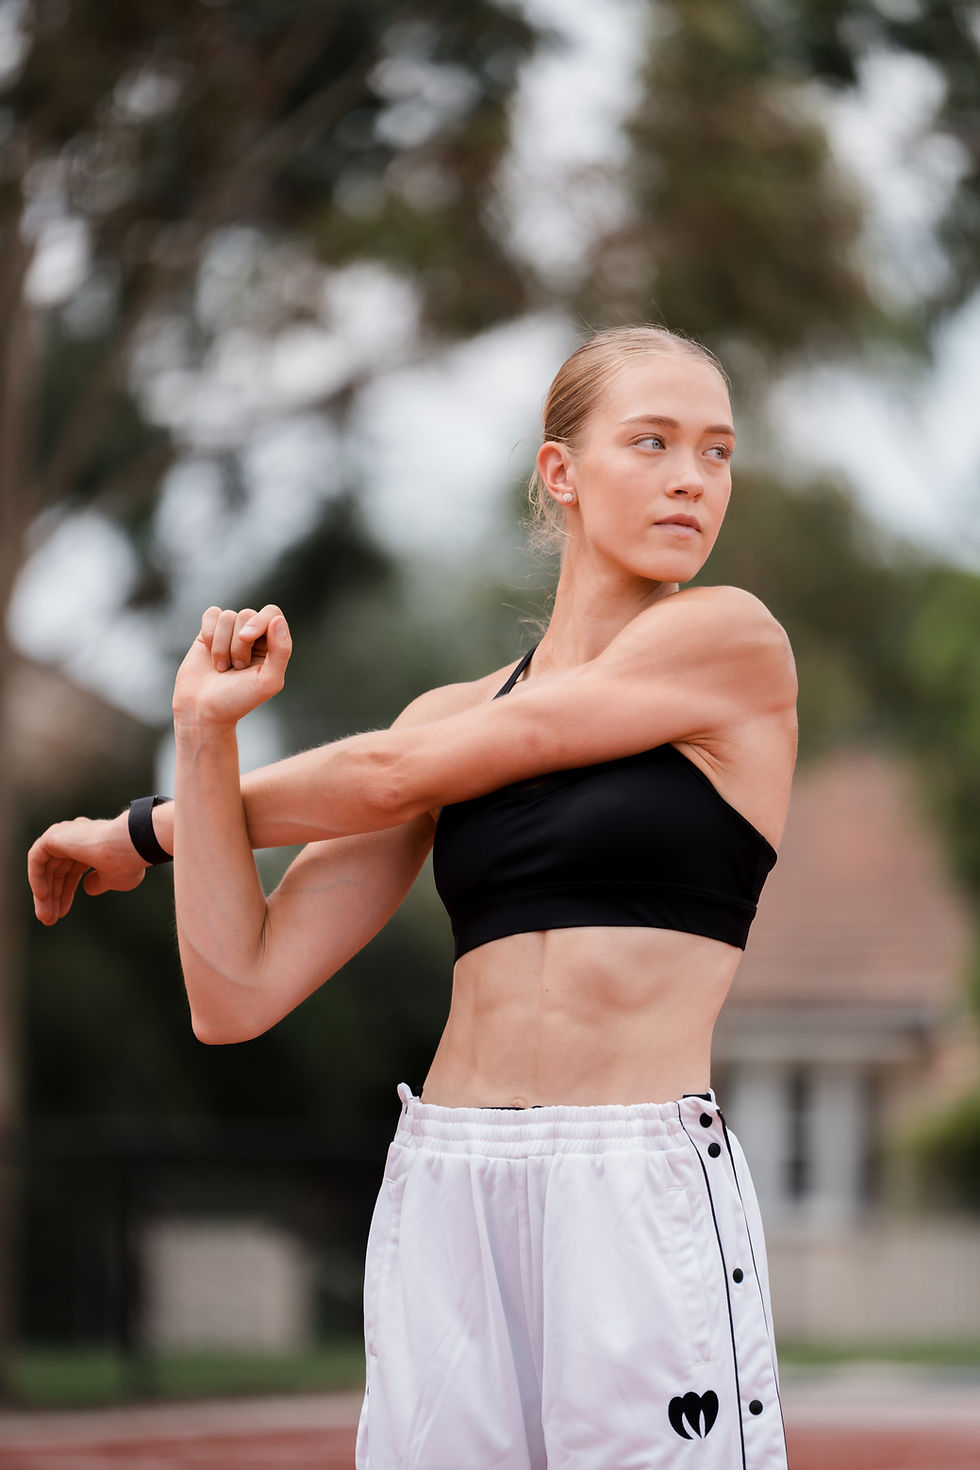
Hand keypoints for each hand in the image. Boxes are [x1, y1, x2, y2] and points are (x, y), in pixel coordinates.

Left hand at [28, 812, 147, 925]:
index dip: (65, 894)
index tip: (61, 914)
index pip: (71, 872)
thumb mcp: (114, 880)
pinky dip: (36, 877)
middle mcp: (77, 838)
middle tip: (49, 920)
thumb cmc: (128, 863)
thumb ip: (98, 883)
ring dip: (43, 893)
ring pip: (46, 867)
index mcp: (92, 846)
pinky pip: (37, 858)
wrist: (129, 846)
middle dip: (53, 897)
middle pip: (57, 872)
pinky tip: (42, 896)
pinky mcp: (54, 835)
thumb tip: (87, 888)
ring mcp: (65, 834)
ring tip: (46, 916)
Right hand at [172, 604, 291, 728]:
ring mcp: (230, 632)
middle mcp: (254, 635)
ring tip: (222, 667)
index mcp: (273, 645)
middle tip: (237, 668)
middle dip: (238, 644)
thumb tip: (277, 620)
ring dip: (221, 646)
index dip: (259, 622)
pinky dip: (209, 635)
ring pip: (227, 616)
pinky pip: (212, 614)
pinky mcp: (210, 631)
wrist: (203, 710)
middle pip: (247, 614)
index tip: (245, 638)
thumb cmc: (238, 699)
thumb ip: (281, 650)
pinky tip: (210, 655)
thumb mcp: (268, 681)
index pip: (272, 613)